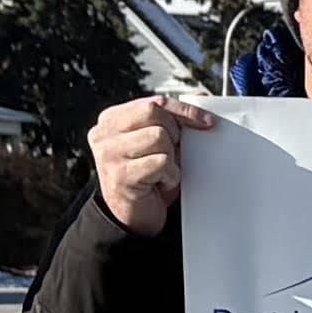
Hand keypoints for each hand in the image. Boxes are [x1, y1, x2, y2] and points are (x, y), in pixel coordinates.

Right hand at [88, 94, 200, 235]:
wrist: (133, 217)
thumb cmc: (149, 177)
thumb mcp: (158, 143)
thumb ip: (171, 119)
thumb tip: (201, 95)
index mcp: (111, 119)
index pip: (153, 102)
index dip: (183, 110)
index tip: (207, 122)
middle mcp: (103, 133)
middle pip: (153, 113)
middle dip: (173, 133)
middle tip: (173, 152)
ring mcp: (108, 154)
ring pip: (159, 137)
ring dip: (170, 158)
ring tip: (162, 172)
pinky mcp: (119, 175)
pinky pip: (160, 163)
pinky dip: (169, 175)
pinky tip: (159, 184)